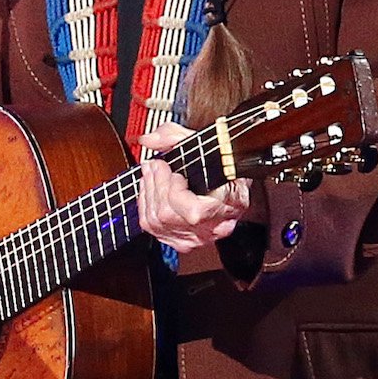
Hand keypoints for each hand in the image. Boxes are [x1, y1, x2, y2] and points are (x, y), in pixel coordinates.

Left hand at [136, 124, 256, 258]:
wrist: (231, 189)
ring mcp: (199, 237)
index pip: (195, 211)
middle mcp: (216, 226)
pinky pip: (153, 229)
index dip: (176, 192)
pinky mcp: (183, 242)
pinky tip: (150, 190)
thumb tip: (149, 139)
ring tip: (150, 172)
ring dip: (148, 193)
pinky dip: (146, 206)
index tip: (174, 171)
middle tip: (155, 165)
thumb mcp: (207, 144)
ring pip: (158, 222)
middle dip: (156, 185)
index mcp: (231, 203)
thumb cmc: (222, 167)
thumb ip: (176, 136)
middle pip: (169, 215)